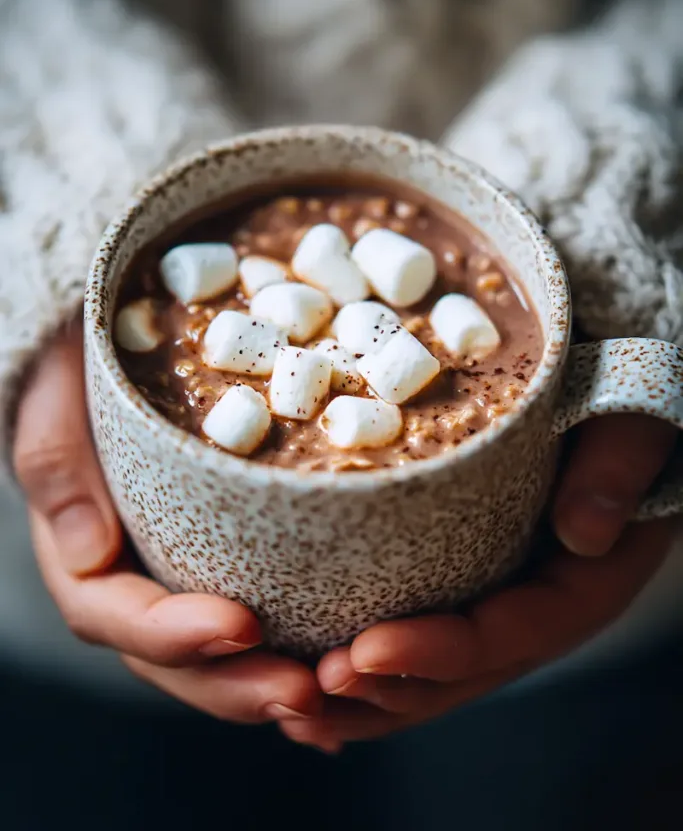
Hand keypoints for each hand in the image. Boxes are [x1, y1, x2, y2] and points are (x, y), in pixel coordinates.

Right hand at [13, 323, 320, 723]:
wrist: (119, 327)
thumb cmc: (81, 349)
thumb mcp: (51, 384)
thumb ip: (54, 456)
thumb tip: (89, 555)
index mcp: (80, 545)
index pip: (112, 612)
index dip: (172, 633)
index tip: (241, 624)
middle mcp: (132, 571)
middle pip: (173, 657)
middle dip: (236, 685)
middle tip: (306, 692)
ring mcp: (182, 568)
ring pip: (219, 654)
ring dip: (272, 684)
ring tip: (337, 696)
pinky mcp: (232, 552)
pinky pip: (265, 612)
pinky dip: (300, 647)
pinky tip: (354, 663)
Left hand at [279, 414, 677, 750]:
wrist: (605, 392)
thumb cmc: (621, 400)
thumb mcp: (636, 418)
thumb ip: (620, 462)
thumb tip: (582, 534)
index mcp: (584, 578)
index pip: (514, 631)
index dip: (439, 652)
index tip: (364, 652)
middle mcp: (539, 600)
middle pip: (463, 669)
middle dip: (386, 689)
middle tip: (309, 688)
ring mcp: (501, 595)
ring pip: (436, 667)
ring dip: (367, 696)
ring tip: (294, 706)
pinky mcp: (467, 578)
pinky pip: (419, 629)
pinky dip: (369, 666)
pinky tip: (309, 686)